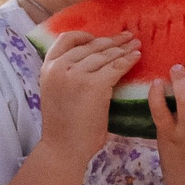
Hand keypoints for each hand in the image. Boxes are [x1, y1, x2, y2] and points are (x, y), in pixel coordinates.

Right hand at [37, 29, 138, 160]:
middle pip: (91, 45)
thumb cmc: (63, 126)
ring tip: (136, 45)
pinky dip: (128, 61)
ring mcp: (76, 74)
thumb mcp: (56, 92)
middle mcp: (60, 66)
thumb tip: (88, 62)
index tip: (98, 38)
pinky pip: (116, 67)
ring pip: (105, 55)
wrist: (63, 147)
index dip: (85, 36)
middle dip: (112, 40)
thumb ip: (67, 74)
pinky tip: (137, 58)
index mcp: (48, 67)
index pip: (66, 39)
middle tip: (128, 36)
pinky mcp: (94, 84)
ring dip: (123, 48)